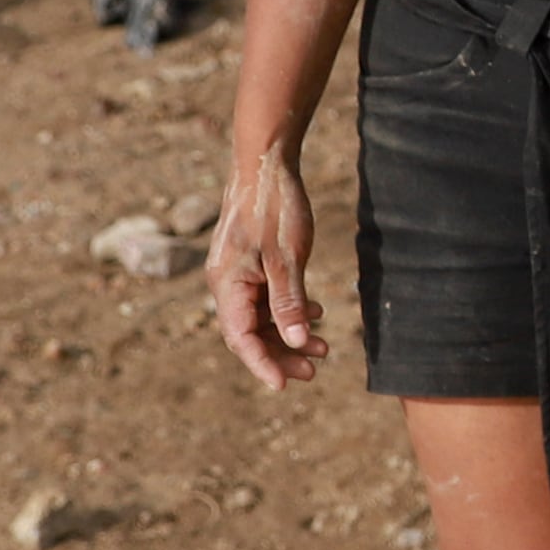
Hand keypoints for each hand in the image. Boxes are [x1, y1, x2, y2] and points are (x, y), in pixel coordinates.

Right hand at [208, 145, 322, 386]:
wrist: (267, 163)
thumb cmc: (275, 207)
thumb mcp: (287, 258)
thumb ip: (289, 301)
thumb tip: (296, 340)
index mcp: (228, 284)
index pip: (241, 338)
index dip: (263, 364)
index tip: (285, 386)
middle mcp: (226, 283)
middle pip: (250, 333)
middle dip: (281, 354)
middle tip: (314, 371)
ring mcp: (237, 272)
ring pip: (260, 316)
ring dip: (289, 333)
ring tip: (323, 348)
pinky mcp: (251, 262)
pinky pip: (265, 297)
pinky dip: (289, 309)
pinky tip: (317, 312)